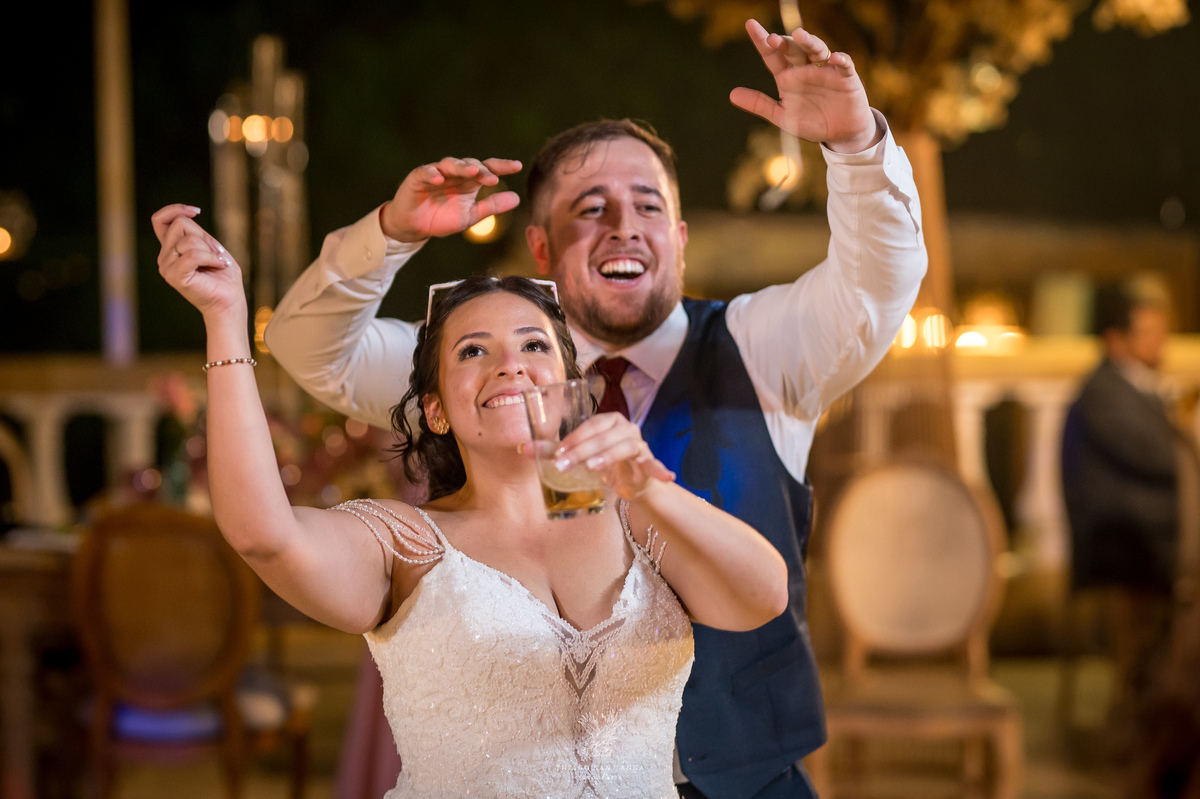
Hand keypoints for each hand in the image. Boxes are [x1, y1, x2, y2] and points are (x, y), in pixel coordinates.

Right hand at [152, 204, 244, 319]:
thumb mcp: (210, 245)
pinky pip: (193, 254)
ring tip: (216, 264)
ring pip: (189, 240)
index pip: (160, 220)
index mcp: (171, 249)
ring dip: (210, 250)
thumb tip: (185, 215)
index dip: (174, 209)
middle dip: (203, 236)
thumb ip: (195, 232)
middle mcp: (164, 258)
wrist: (230, 302)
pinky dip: (211, 258)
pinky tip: (218, 266)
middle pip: (180, 224)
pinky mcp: (174, 276)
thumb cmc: (223, 276)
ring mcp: (167, 267)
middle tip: (214, 255)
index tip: (196, 212)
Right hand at [380, 157, 522, 241]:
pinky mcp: (418, 177)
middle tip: (493, 179)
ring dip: (461, 167)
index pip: (488, 169)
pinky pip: (425, 172)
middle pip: (470, 164)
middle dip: (482, 170)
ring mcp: (437, 173)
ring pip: (450, 164)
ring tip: (472, 172)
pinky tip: (439, 178)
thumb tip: (517, 199)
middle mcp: (455, 173)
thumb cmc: (442, 218)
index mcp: (469, 181)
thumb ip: (491, 207)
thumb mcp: (470, 215)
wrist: (415, 226)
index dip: (502, 166)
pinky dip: (432, 174)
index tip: (517, 166)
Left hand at [549, 414, 675, 501]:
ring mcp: (639, 443)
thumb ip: (553, 451)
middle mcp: (625, 427)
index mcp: (608, 421)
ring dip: (608, 456)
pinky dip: (659, 469)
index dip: (574, 438)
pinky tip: (665, 476)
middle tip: (564, 465)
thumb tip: (521, 448)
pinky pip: (654, 464)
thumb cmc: (603, 462)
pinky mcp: (648, 462)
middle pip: (604, 436)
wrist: (631, 481)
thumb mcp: (578, 455)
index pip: (590, 425)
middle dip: (582, 450)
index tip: (558, 453)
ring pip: (625, 446)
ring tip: (592, 468)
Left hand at [730, 19, 878, 153]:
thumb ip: (760, 105)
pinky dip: (840, 60)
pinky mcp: (845, 77)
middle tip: (773, 39)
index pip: (772, 55)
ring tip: (800, 35)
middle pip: (793, 49)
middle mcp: (805, 68)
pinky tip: (834, 58)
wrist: (839, 134)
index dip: (761, 40)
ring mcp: (825, 70)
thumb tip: (732, 94)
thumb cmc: (811, 121)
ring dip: (809, 42)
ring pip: (817, 50)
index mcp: (788, 76)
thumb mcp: (782, 116)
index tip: (750, 24)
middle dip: (784, 42)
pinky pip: (844, 65)